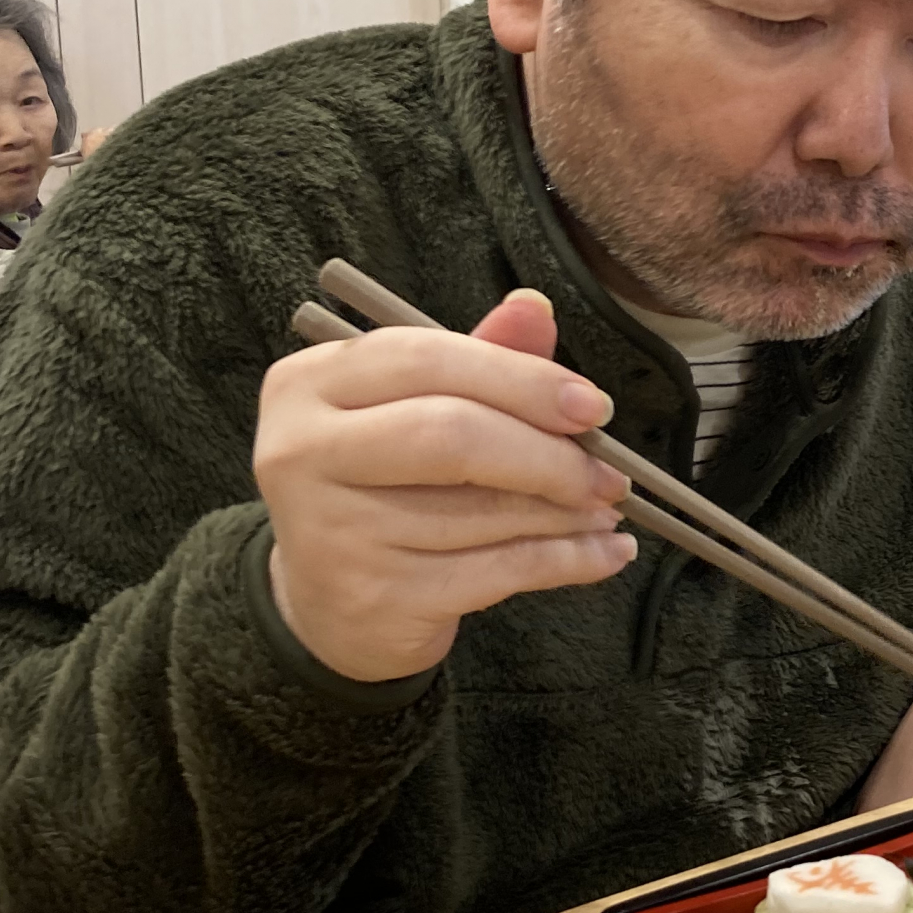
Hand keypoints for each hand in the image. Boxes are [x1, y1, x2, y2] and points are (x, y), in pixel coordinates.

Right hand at [254, 288, 634, 685]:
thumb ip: (476, 360)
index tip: (593, 407)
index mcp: (309, 383)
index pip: (427, 358)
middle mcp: (303, 452)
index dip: (522, 379)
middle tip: (610, 472)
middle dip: (549, 453)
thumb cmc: (382, 488)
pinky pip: (498, 571)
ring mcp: (334, 531)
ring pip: (482, 510)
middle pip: (452, 434)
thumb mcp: (414, 411)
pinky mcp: (375, 596)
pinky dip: (567, 560)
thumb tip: (535, 308)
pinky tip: (606, 552)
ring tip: (608, 508)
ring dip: (566, 511)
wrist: (329, 605)